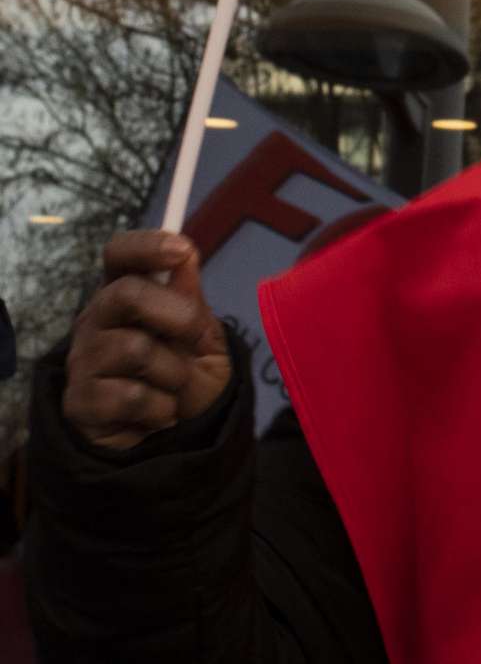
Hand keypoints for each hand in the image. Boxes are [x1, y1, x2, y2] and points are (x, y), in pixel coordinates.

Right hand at [63, 231, 230, 451]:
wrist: (173, 436)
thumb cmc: (185, 376)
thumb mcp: (200, 335)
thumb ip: (189, 297)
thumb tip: (185, 252)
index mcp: (125, 295)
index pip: (119, 255)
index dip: (145, 246)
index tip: (182, 250)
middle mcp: (96, 321)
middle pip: (125, 294)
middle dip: (177, 314)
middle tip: (195, 337)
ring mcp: (82, 361)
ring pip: (135, 348)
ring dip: (174, 372)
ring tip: (173, 387)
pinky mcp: (78, 402)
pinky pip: (131, 395)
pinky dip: (161, 407)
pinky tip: (157, 412)